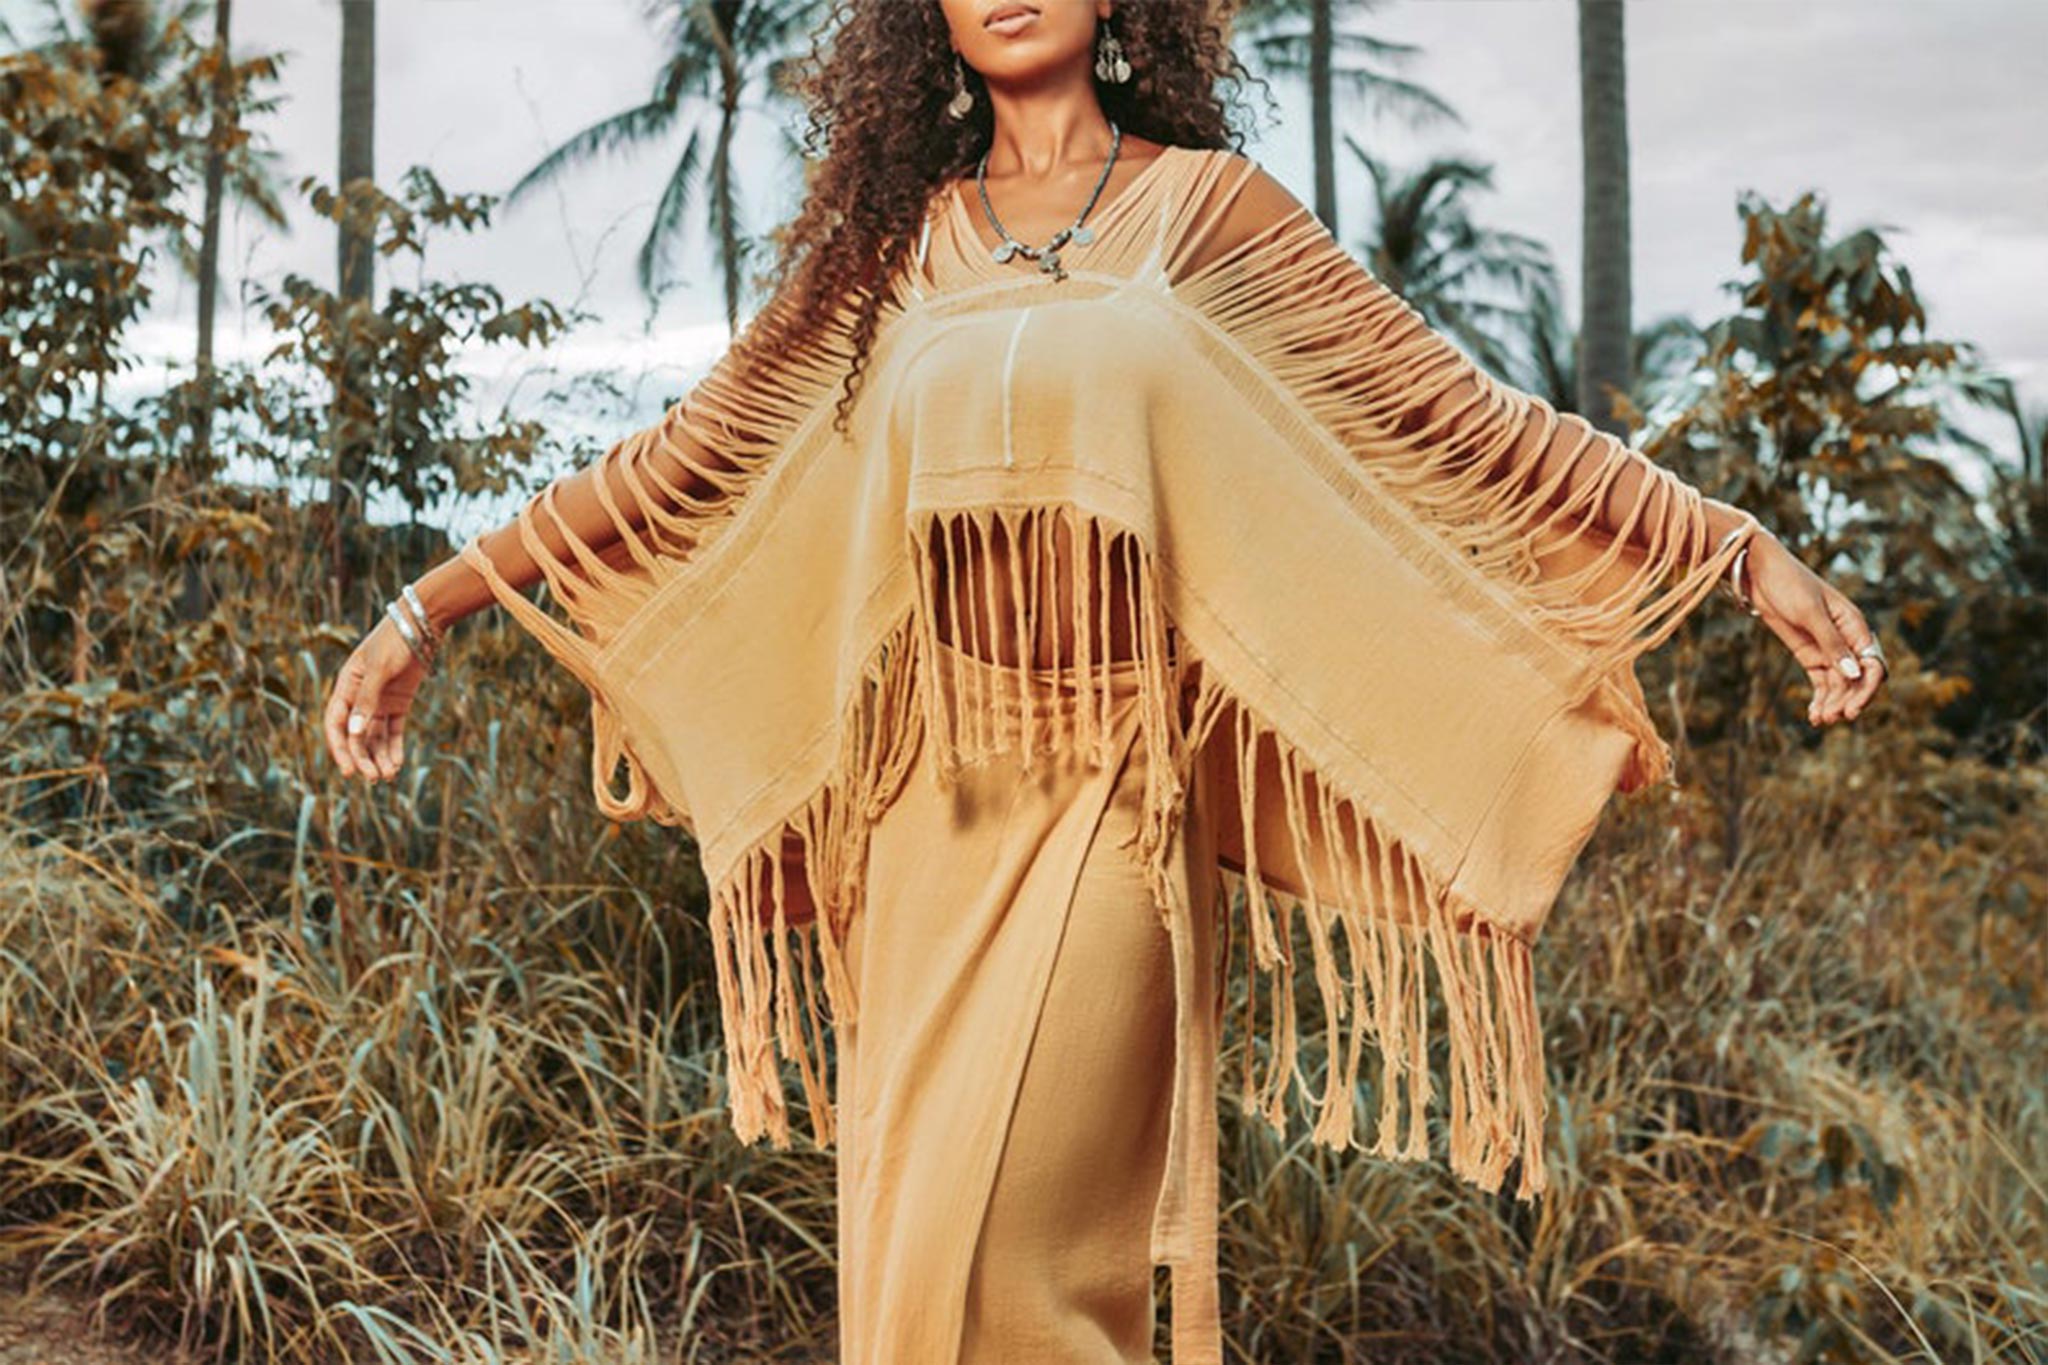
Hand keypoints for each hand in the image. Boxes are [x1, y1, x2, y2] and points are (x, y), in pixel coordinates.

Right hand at [323, 614, 429, 782]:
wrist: (422, 624)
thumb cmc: (395, 640)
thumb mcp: (380, 669)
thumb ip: (367, 700)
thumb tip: (353, 733)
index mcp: (346, 686)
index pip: (336, 724)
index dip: (340, 748)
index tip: (348, 770)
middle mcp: (359, 697)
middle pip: (356, 735)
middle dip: (362, 758)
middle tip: (373, 778)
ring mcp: (379, 701)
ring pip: (374, 737)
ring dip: (378, 757)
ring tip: (387, 777)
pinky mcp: (399, 703)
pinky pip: (393, 731)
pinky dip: (394, 748)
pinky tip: (396, 765)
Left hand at [1741, 533, 1886, 726]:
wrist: (1760, 574)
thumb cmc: (1789, 584)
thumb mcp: (1809, 613)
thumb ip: (1831, 643)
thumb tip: (1854, 673)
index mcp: (1855, 626)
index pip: (1874, 664)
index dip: (1868, 688)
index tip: (1854, 708)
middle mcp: (1847, 639)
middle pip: (1857, 679)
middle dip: (1848, 699)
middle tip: (1833, 717)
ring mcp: (1828, 648)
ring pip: (1839, 684)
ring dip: (1832, 702)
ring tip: (1819, 720)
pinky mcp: (1810, 654)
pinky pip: (1821, 681)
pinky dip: (1820, 698)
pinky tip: (1814, 715)